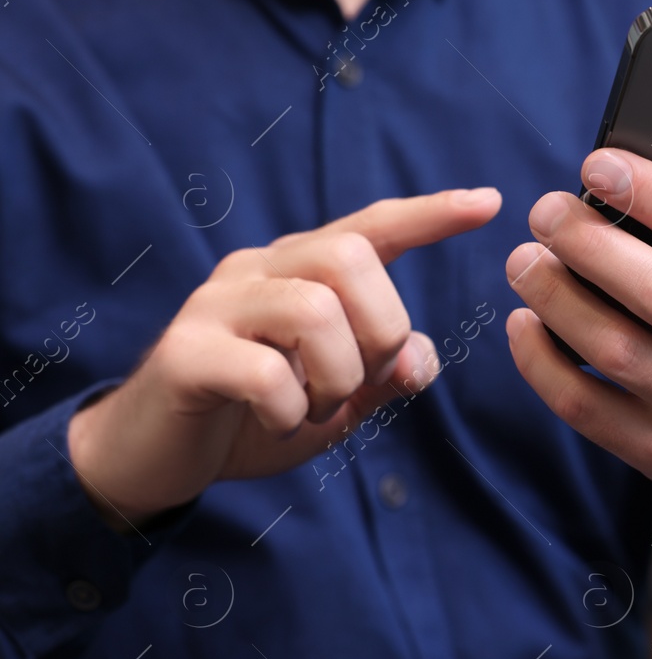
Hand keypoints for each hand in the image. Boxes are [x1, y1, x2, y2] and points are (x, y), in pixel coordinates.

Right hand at [68, 189, 500, 527]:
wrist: (154, 456)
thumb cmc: (251, 417)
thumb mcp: (335, 401)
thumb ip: (383, 376)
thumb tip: (422, 358)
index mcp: (299, 272)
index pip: (372, 228)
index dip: (431, 215)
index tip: (490, 202)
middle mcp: (258, 271)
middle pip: (351, 259)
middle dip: (380, 330)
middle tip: (355, 383)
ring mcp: (216, 306)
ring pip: (314, 310)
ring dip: (336, 378)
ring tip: (312, 409)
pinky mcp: (184, 353)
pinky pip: (266, 372)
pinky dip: (290, 410)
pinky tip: (277, 422)